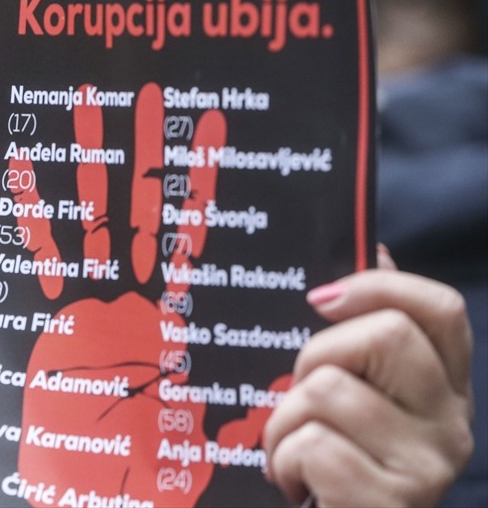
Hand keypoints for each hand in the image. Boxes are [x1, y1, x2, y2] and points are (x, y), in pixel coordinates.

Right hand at [13, 82, 282, 501]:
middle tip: (150, 89)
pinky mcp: (53, 308)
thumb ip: (228, 354)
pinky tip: (25, 166)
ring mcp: (89, 295)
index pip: (190, 231)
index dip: (200, 181)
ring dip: (93, 162)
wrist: (92, 472)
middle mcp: (133, 292)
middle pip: (142, 207)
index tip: (212, 126)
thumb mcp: (199, 400)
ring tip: (93, 104)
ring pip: (92, 216)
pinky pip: (44, 253)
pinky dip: (34, 212)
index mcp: (173, 306)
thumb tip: (257, 327)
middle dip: (146, 151)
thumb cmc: (149, 445)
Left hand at [263, 250, 474, 506]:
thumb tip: (375, 250)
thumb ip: (364, 329)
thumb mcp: (353, 390)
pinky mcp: (391, 501)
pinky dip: (283, 461)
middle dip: (317, 354)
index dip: (379, 286)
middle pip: (386, 335)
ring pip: (330, 390)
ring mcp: (426, 467)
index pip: (441, 309)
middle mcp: (450, 424)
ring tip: (291, 448)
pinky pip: (313, 446)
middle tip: (301, 393)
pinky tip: (295, 481)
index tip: (319, 298)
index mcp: (444, 386)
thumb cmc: (336, 458)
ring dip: (284, 420)